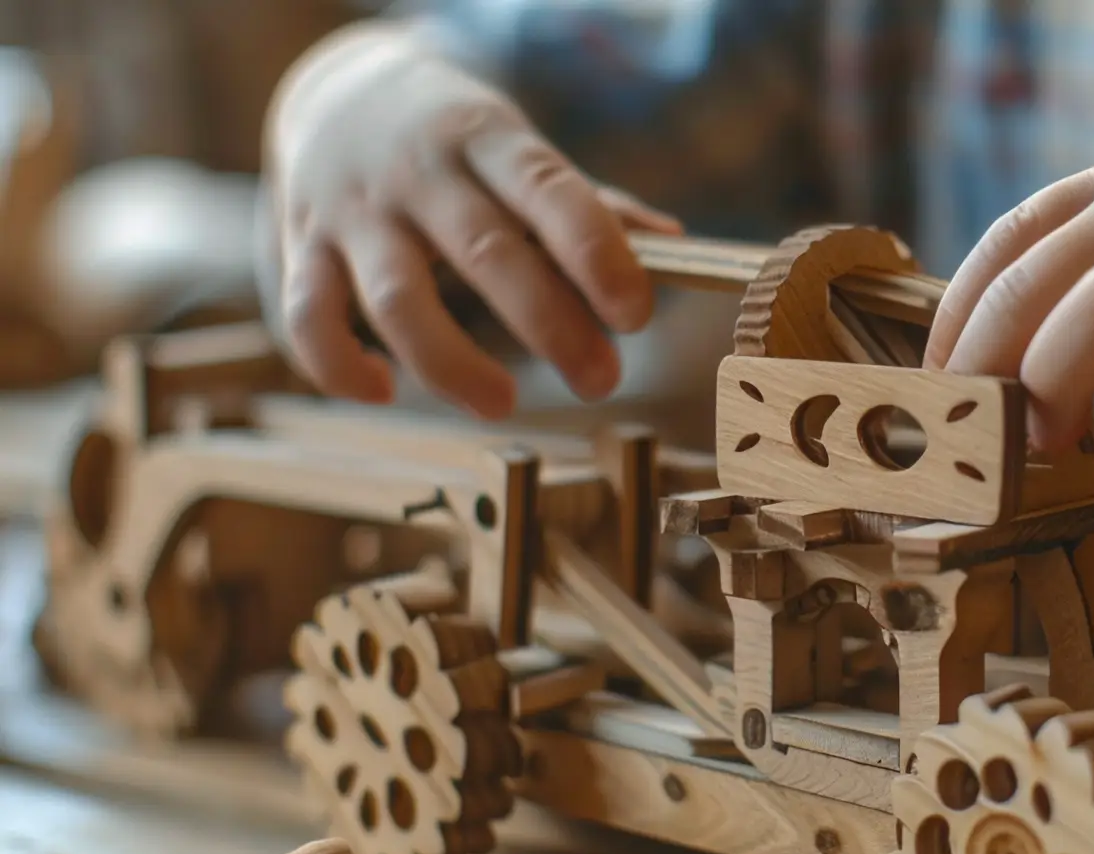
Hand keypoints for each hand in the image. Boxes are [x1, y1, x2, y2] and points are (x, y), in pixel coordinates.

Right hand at [263, 22, 681, 418]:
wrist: (336, 91)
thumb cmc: (457, 143)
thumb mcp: (517, 150)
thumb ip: (588, 204)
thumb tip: (671, 246)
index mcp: (486, 138)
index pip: (548, 190)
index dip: (595, 253)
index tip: (635, 314)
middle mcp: (417, 173)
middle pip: (485, 252)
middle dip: (550, 324)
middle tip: (601, 379)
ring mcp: (353, 212)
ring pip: (395, 298)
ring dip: (452, 363)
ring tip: (503, 401)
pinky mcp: (302, 249)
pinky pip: (308, 317)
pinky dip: (340, 366)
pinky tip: (384, 392)